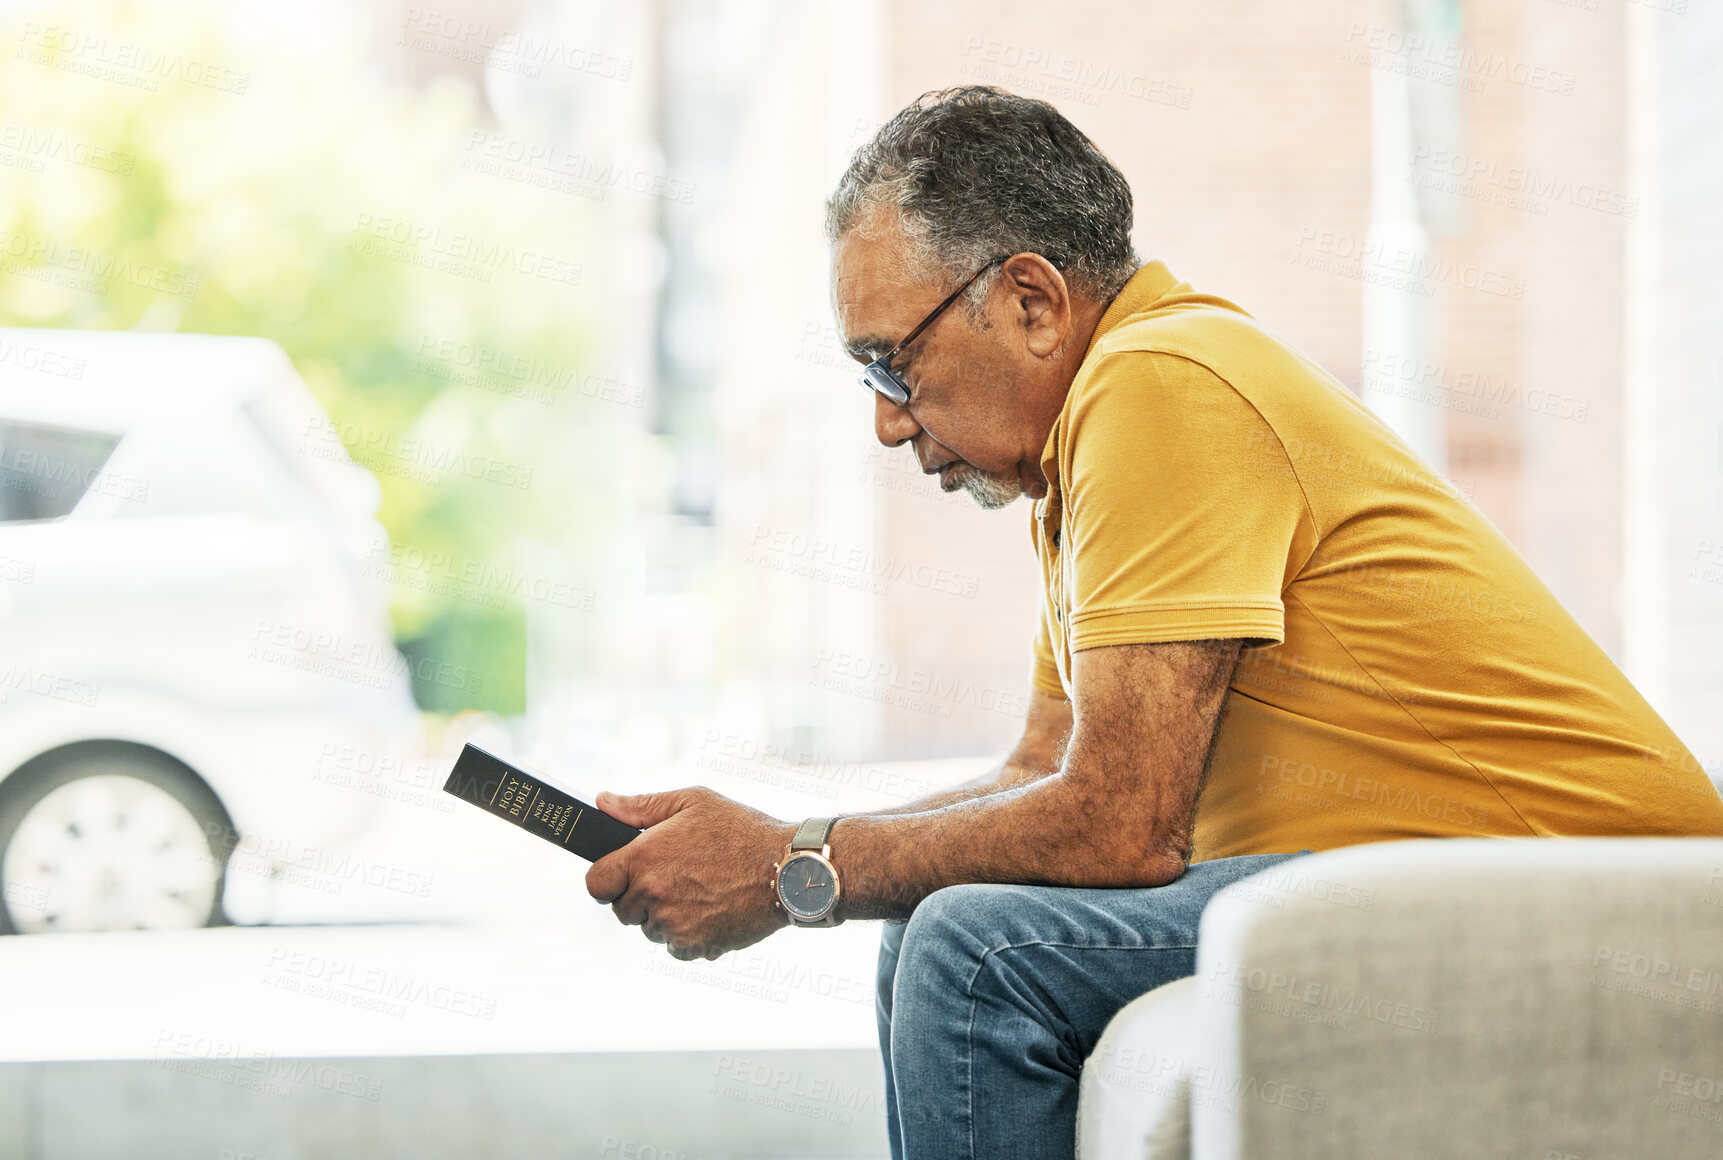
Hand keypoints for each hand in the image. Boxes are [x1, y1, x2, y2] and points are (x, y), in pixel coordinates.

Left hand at [584, 785, 795, 960]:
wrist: (786, 869)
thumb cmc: (741, 830)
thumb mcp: (692, 802)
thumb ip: (641, 806)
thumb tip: (603, 803)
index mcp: (644, 858)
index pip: (596, 883)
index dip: (607, 877)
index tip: (622, 873)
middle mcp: (652, 895)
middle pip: (623, 909)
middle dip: (640, 894)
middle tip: (674, 875)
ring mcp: (673, 924)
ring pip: (650, 929)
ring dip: (664, 915)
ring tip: (699, 889)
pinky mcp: (694, 946)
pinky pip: (675, 946)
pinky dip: (687, 934)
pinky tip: (711, 908)